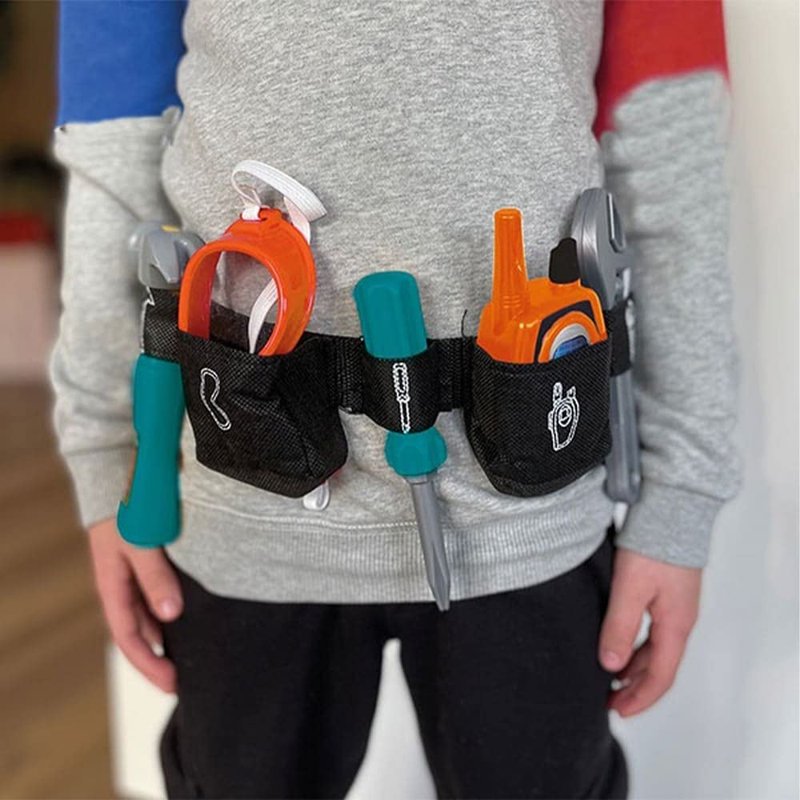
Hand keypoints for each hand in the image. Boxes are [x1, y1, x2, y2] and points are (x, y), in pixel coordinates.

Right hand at [87, 517, 182, 692]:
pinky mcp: (149, 560)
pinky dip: (170, 612)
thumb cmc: (128, 507)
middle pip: (139, 633)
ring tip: (190, 655)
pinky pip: (157, 594)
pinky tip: (188, 617)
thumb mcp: (140, 544)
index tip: (171, 683)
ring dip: (166, 637)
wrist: (119, 473)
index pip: (129, 639)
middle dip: (158, 659)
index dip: (149, 664)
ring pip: (149, 616)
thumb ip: (155, 577)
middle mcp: (122, 585)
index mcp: (113, 587)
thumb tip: (171, 616)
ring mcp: (134, 573)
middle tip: (184, 678)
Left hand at [599, 548, 700, 716]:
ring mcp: (675, 607)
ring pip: (656, 649)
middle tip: (609, 701)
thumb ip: (620, 627)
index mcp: (675, 626)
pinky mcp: (667, 593)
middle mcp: (680, 621)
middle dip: (635, 688)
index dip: (640, 698)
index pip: (660, 676)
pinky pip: (654, 632)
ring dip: (635, 667)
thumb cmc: (652, 548)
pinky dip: (637, 646)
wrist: (670, 512)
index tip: (618, 711)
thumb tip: (610, 666)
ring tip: (610, 677)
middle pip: (659, 666)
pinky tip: (619, 643)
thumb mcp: (630, 589)